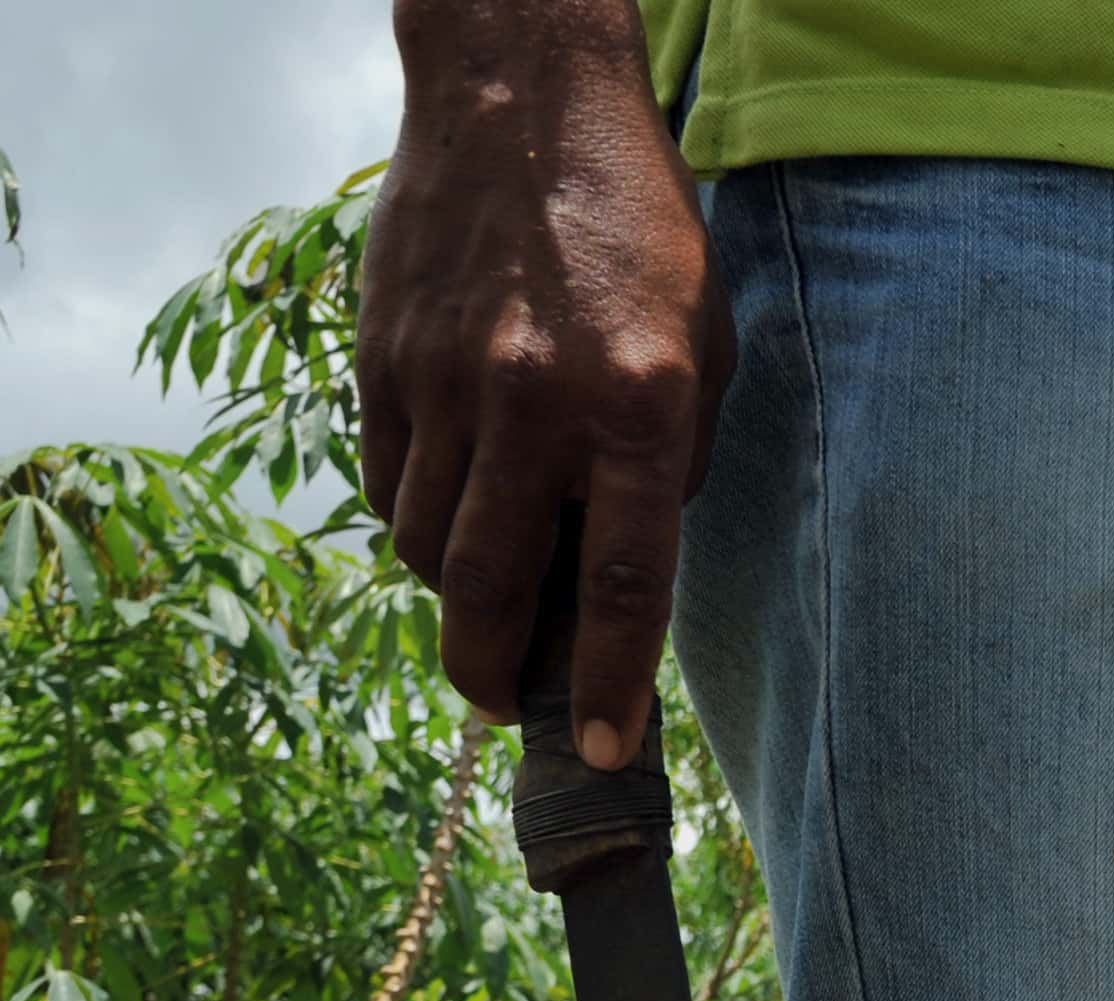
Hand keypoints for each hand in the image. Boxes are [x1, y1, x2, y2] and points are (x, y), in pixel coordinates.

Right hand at [359, 7, 731, 767]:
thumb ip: (673, 459)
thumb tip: (626, 565)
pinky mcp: (384, 360)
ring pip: (428, 547)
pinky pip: (388, 485)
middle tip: (510, 706)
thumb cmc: (640, 233)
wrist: (522, 110)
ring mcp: (447, 382)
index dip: (616, 685)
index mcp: (638, 406)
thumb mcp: (703, 347)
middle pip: (494, 590)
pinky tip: (448, 522)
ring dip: (457, 603)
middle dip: (496, 676)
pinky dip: (414, 525)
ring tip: (488, 616)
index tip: (610, 753)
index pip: (625, 583)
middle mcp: (536, 404)